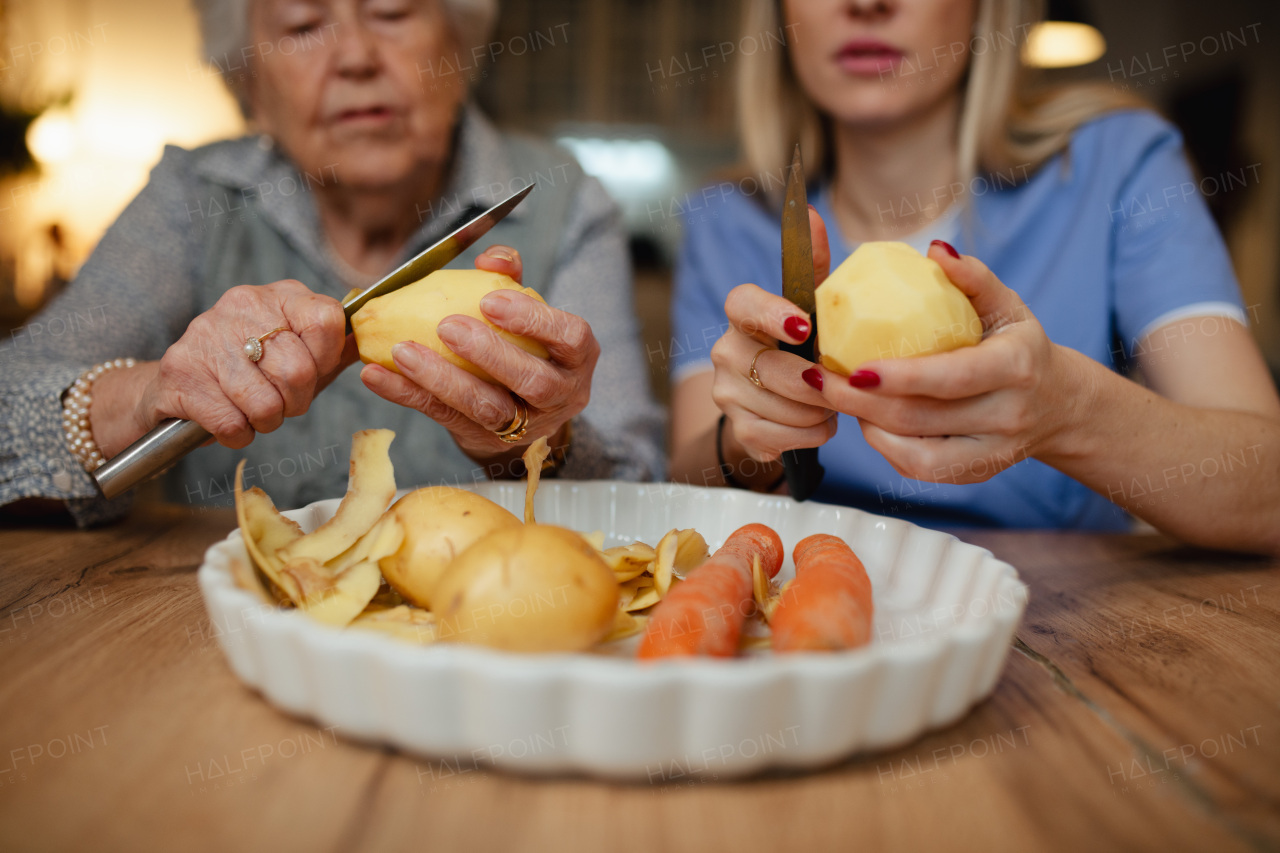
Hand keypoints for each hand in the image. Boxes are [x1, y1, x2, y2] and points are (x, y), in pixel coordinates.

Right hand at [136, 280, 352, 448]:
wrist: (177, 385)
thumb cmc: (252, 371)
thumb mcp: (298, 353)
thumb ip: (335, 350)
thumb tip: (369, 347)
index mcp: (280, 296)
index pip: (327, 321)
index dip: (326, 360)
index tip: (313, 375)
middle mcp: (242, 305)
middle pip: (298, 371)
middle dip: (296, 402)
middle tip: (280, 402)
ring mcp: (207, 334)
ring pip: (265, 402)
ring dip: (266, 421)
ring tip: (252, 410)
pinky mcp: (181, 370)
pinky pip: (232, 423)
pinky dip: (237, 434)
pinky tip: (228, 418)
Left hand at [360, 245, 598, 464]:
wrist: (523, 406)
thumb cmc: (525, 344)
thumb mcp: (527, 311)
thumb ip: (510, 277)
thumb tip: (493, 257)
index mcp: (577, 357)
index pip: (571, 337)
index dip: (534, 320)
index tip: (491, 301)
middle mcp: (561, 395)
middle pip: (533, 381)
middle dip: (490, 354)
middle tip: (447, 326)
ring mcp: (525, 425)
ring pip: (488, 409)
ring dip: (443, 379)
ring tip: (403, 352)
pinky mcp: (483, 439)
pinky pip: (444, 417)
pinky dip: (408, 395)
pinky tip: (377, 375)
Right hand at [710, 207, 837, 462]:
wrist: (772, 407)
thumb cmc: (798, 348)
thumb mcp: (809, 307)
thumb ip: (812, 266)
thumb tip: (810, 212)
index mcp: (743, 316)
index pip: (743, 304)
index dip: (771, 315)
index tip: (803, 327)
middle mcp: (725, 351)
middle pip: (773, 370)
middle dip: (815, 383)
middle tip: (840, 384)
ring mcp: (727, 393)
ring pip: (783, 408)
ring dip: (819, 411)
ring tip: (831, 403)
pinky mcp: (739, 429)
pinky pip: (783, 437)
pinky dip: (810, 434)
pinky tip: (818, 424)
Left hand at [810, 240, 1071, 483]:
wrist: (1060, 406)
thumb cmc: (1020, 345)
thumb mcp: (1007, 306)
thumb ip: (973, 277)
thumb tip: (935, 250)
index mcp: (1015, 367)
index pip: (950, 378)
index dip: (900, 378)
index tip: (855, 367)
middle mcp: (1007, 415)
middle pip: (919, 418)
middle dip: (860, 402)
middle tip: (819, 379)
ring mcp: (992, 452)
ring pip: (914, 452)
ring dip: (867, 425)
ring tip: (836, 397)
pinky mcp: (975, 473)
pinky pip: (920, 469)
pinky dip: (886, 447)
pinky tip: (867, 421)